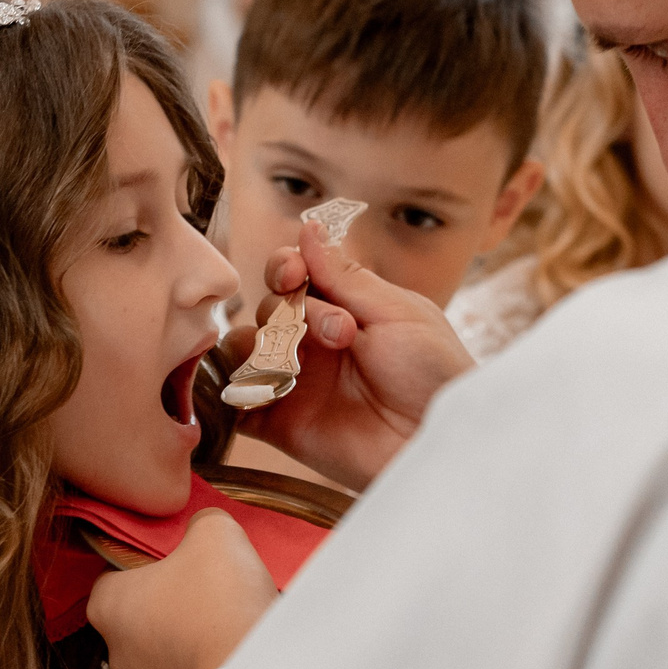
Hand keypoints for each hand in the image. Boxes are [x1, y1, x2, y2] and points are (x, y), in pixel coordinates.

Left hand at [87, 510, 274, 668]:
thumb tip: (203, 526)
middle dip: (169, 596)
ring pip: (163, 644)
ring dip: (188, 631)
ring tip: (226, 616)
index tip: (176, 555)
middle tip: (207, 582)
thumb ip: (201, 520)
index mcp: (106, 603)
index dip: (145, 559)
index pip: (113, 571)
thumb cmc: (219, 599)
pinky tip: (231, 646)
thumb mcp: (214, 533)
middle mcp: (114, 649)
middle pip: (139, 610)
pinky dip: (204, 659)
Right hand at [235, 219, 473, 489]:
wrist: (436, 440)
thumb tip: (308, 228)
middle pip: (268, 306)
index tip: (292, 272)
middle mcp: (314, 342)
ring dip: (259, 345)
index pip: (294, 274)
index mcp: (344, 308)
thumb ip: (345, 276)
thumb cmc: (433, 374)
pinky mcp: (280, 423)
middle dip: (292, 310)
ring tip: (298, 363)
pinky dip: (231, 390)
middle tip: (341, 334)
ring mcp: (295, 382)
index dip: (284, 266)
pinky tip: (258, 386)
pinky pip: (237, 402)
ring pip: (243, 348)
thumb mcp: (396, 313)